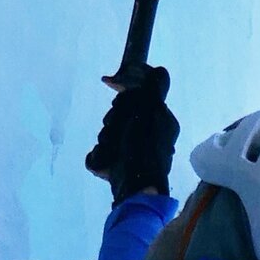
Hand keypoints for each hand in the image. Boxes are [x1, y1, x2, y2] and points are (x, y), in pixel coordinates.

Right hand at [84, 64, 178, 201]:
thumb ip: (153, 90)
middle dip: (115, 119)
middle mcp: (147, 135)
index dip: (123, 88)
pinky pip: (101, 153)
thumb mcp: (152, 112)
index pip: (137, 95)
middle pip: (120, 114)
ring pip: (109, 133)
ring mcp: (131, 152)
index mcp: (158, 120)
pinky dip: (101, 156)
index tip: (109, 85)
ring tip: (113, 149)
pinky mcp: (117, 167)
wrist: (136, 189)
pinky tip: (106, 161)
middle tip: (118, 129)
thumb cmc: (144, 148)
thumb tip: (158, 70)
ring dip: (107, 139)